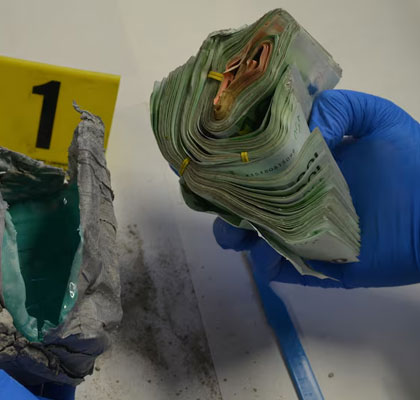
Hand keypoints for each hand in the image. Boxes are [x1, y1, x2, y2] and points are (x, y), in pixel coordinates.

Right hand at [213, 90, 419, 287]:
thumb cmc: (412, 163)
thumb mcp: (379, 119)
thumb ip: (339, 108)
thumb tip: (297, 130)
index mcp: (305, 164)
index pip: (257, 163)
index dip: (232, 162)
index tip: (212, 159)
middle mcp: (298, 198)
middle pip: (246, 201)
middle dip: (225, 202)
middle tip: (221, 201)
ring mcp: (305, 232)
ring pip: (255, 236)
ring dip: (238, 235)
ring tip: (240, 232)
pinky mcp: (318, 265)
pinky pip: (281, 269)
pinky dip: (268, 264)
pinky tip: (269, 255)